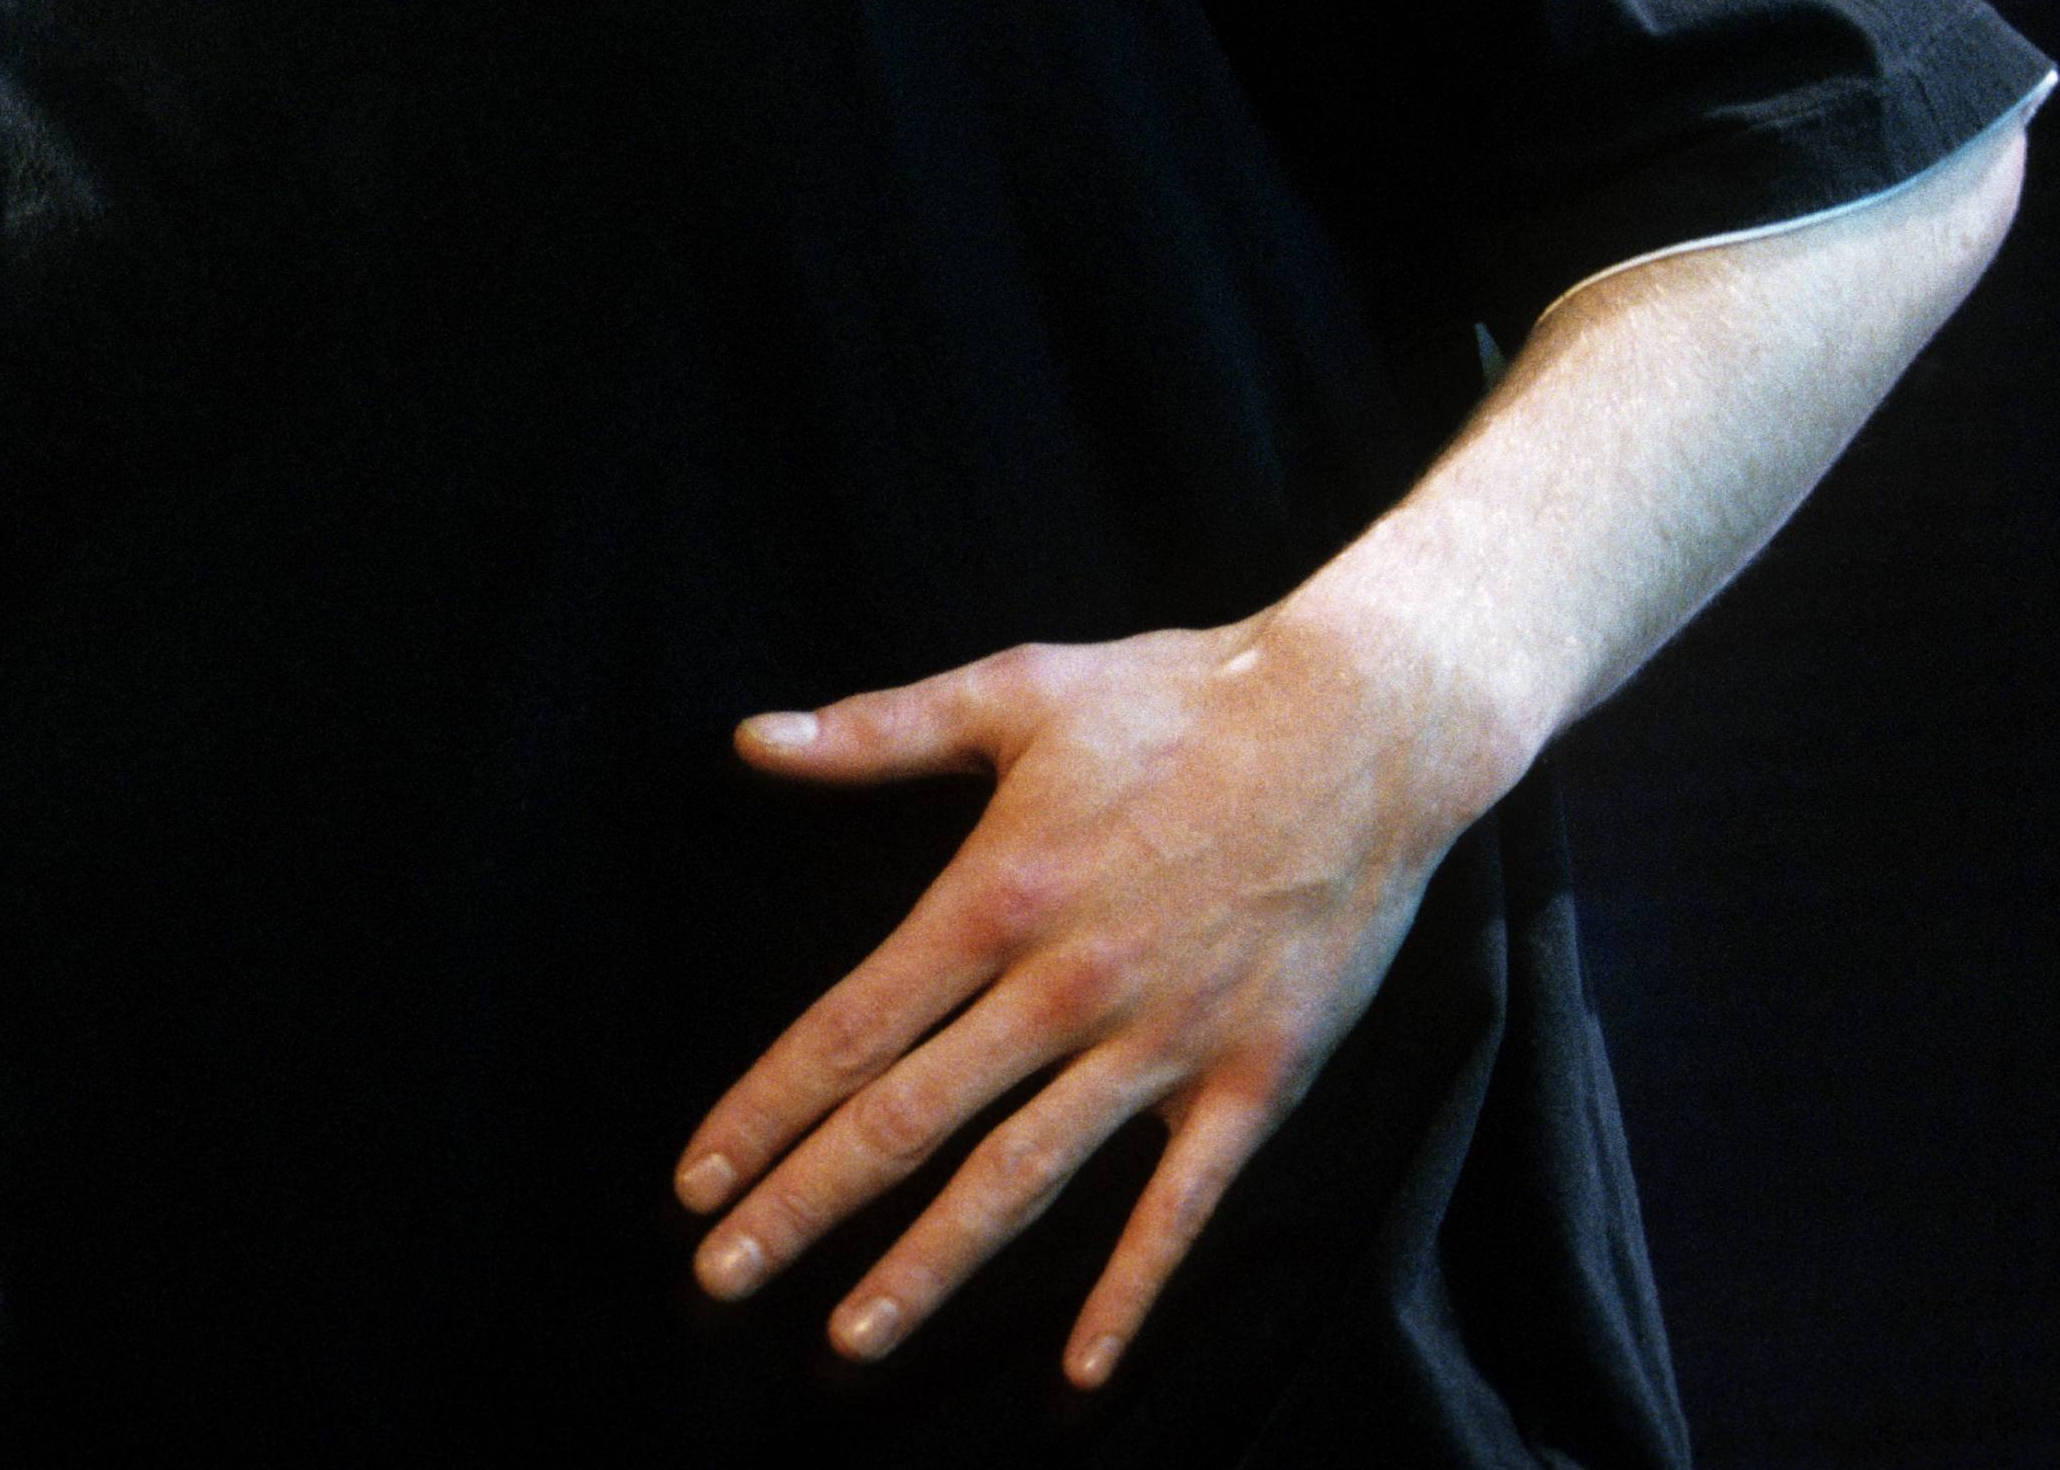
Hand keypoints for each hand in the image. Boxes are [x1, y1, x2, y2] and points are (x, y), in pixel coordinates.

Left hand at [672, 606, 1521, 1389]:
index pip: (849, 1030)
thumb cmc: (1180, 699)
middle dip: (805, 1207)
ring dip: (929, 1264)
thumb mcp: (1015, 692)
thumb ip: (877, 731)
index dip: (764, 1112)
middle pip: (908, 1120)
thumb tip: (751, 740)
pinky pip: (1182, 1205)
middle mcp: (1065, 986)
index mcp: (996, 897)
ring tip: (851, 1336)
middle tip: (721, 1274)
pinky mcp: (1256, 1077)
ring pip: (1023, 1176)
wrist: (1363, 724)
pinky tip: (1080, 1367)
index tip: (696, 1178)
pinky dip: (1131, 1290)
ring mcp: (1163, 1042)